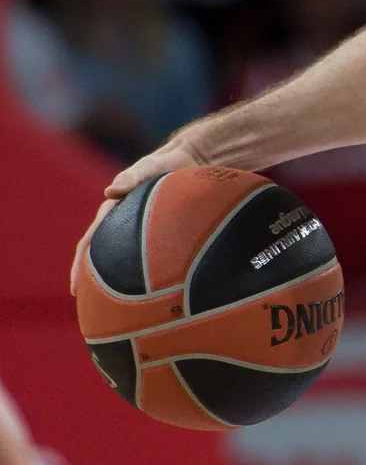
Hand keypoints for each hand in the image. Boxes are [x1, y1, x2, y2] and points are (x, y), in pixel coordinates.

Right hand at [70, 134, 208, 294]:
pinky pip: (143, 252)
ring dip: (112, 277)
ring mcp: (138, 227)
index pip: (90, 242)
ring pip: (120, 256)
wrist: (192, 160)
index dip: (80, 265)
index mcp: (113, 210)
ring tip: (111, 303)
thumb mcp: (150, 167)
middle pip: (100, 254)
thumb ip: (133, 177)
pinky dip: (140, 269)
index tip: (74, 287)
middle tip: (86, 303)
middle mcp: (121, 221)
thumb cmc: (168, 164)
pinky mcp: (157, 229)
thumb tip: (110, 192)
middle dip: (90, 278)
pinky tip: (150, 289)